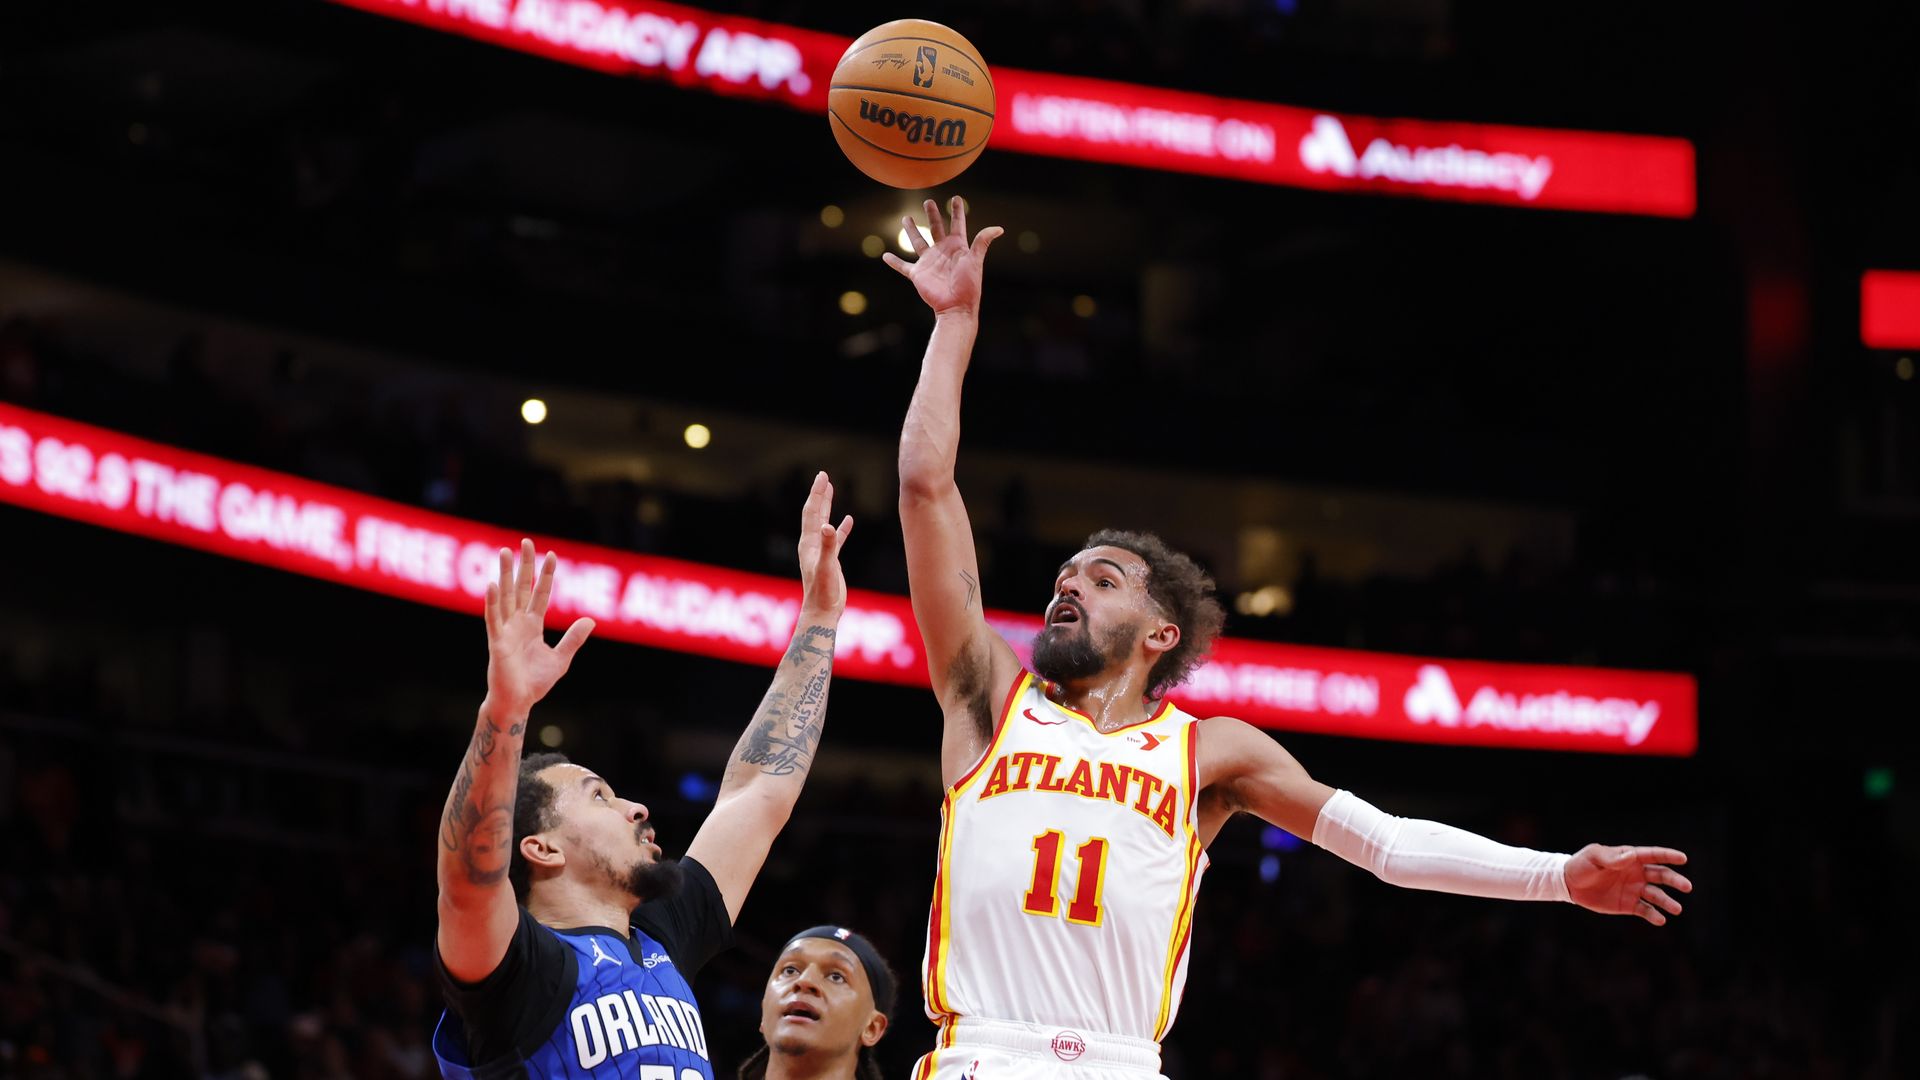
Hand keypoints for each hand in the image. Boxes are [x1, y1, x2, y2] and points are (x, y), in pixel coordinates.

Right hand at [484, 539, 593, 715]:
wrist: (518, 702)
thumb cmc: (535, 682)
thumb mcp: (561, 658)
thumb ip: (573, 639)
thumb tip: (591, 620)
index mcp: (532, 625)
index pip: (540, 594)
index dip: (546, 575)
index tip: (552, 555)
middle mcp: (517, 623)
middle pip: (520, 588)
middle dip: (523, 565)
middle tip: (525, 542)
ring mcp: (505, 630)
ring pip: (505, 597)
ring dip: (504, 575)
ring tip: (504, 552)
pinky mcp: (496, 642)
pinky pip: (493, 619)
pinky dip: (492, 602)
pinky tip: (492, 585)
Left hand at [797, 472, 854, 616]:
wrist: (822, 611)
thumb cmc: (823, 592)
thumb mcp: (827, 566)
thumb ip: (829, 546)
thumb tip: (828, 526)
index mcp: (809, 542)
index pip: (812, 512)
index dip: (817, 493)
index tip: (822, 476)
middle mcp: (812, 544)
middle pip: (815, 513)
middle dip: (820, 494)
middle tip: (824, 476)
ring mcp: (821, 551)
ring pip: (824, 522)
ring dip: (827, 506)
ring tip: (831, 490)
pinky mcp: (830, 559)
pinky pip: (836, 538)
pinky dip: (842, 527)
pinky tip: (848, 520)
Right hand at [882, 196, 1003, 317]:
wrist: (956, 306)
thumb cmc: (969, 285)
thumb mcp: (975, 261)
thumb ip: (982, 242)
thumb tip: (999, 228)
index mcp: (957, 247)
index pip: (957, 224)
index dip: (957, 211)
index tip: (956, 198)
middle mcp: (942, 251)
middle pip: (936, 228)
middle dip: (932, 214)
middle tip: (928, 201)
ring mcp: (929, 262)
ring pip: (918, 241)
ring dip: (911, 230)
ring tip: (906, 218)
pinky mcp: (918, 274)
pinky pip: (903, 266)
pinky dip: (894, 262)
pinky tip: (885, 256)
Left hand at [1565, 844, 1691, 925]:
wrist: (1570, 884)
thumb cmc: (1582, 865)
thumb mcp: (1593, 857)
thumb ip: (1611, 858)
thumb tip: (1630, 857)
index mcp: (1630, 858)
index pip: (1653, 856)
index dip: (1668, 856)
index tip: (1684, 859)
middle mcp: (1637, 874)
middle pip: (1661, 876)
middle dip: (1675, 881)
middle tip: (1687, 887)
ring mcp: (1634, 890)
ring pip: (1656, 895)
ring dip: (1667, 902)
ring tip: (1677, 909)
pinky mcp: (1629, 905)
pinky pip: (1645, 910)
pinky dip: (1654, 915)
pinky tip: (1661, 920)